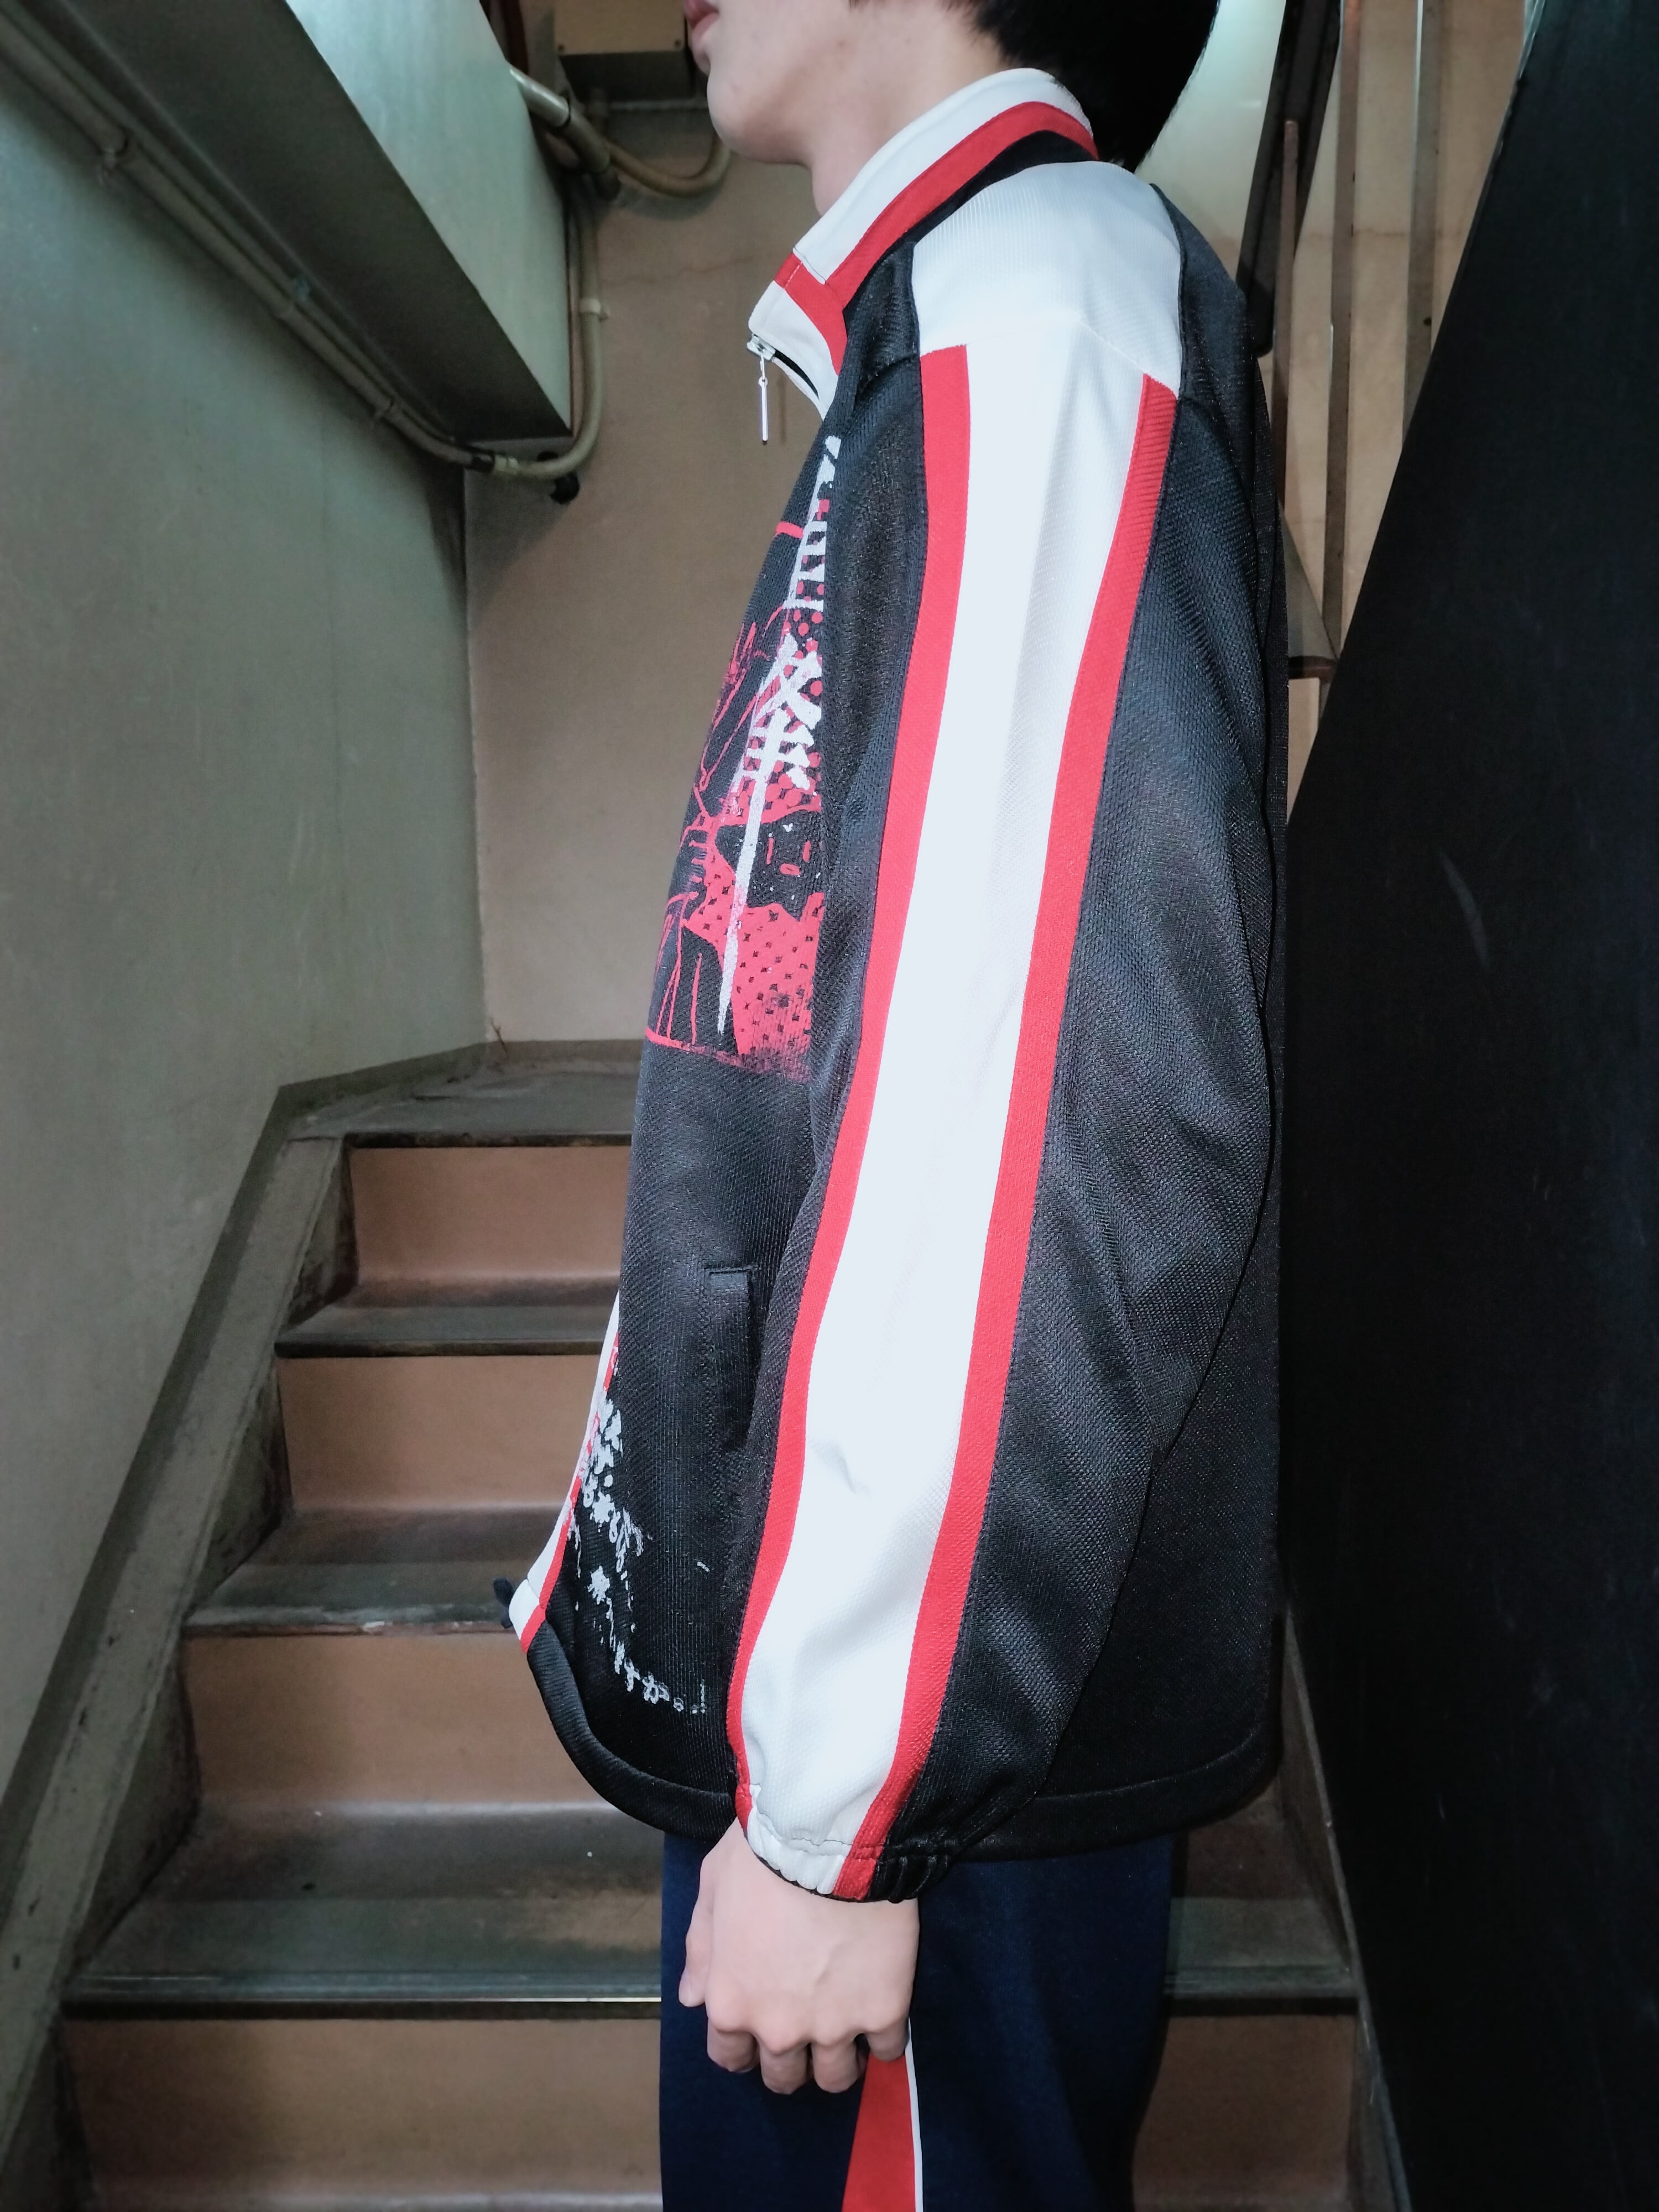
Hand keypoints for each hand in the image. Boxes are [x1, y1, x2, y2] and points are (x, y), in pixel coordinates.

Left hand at [677, 1819, 918, 2093]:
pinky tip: (881, 2008)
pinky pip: (888, 2048)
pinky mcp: (883, 2010)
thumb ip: (701, 1949)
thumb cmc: (762, 1854)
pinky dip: (885, 2036)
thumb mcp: (712, 1888)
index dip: (744, 2045)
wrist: (829, 1836)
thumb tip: (693, 1998)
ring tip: (846, 2029)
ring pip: (836, 2077)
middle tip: (805, 2025)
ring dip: (837, 2060)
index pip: (730, 2057)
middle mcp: (779, 2028)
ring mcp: (834, 2025)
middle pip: (784, 2076)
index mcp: (731, 2004)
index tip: (760, 2027)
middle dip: (790, 2059)